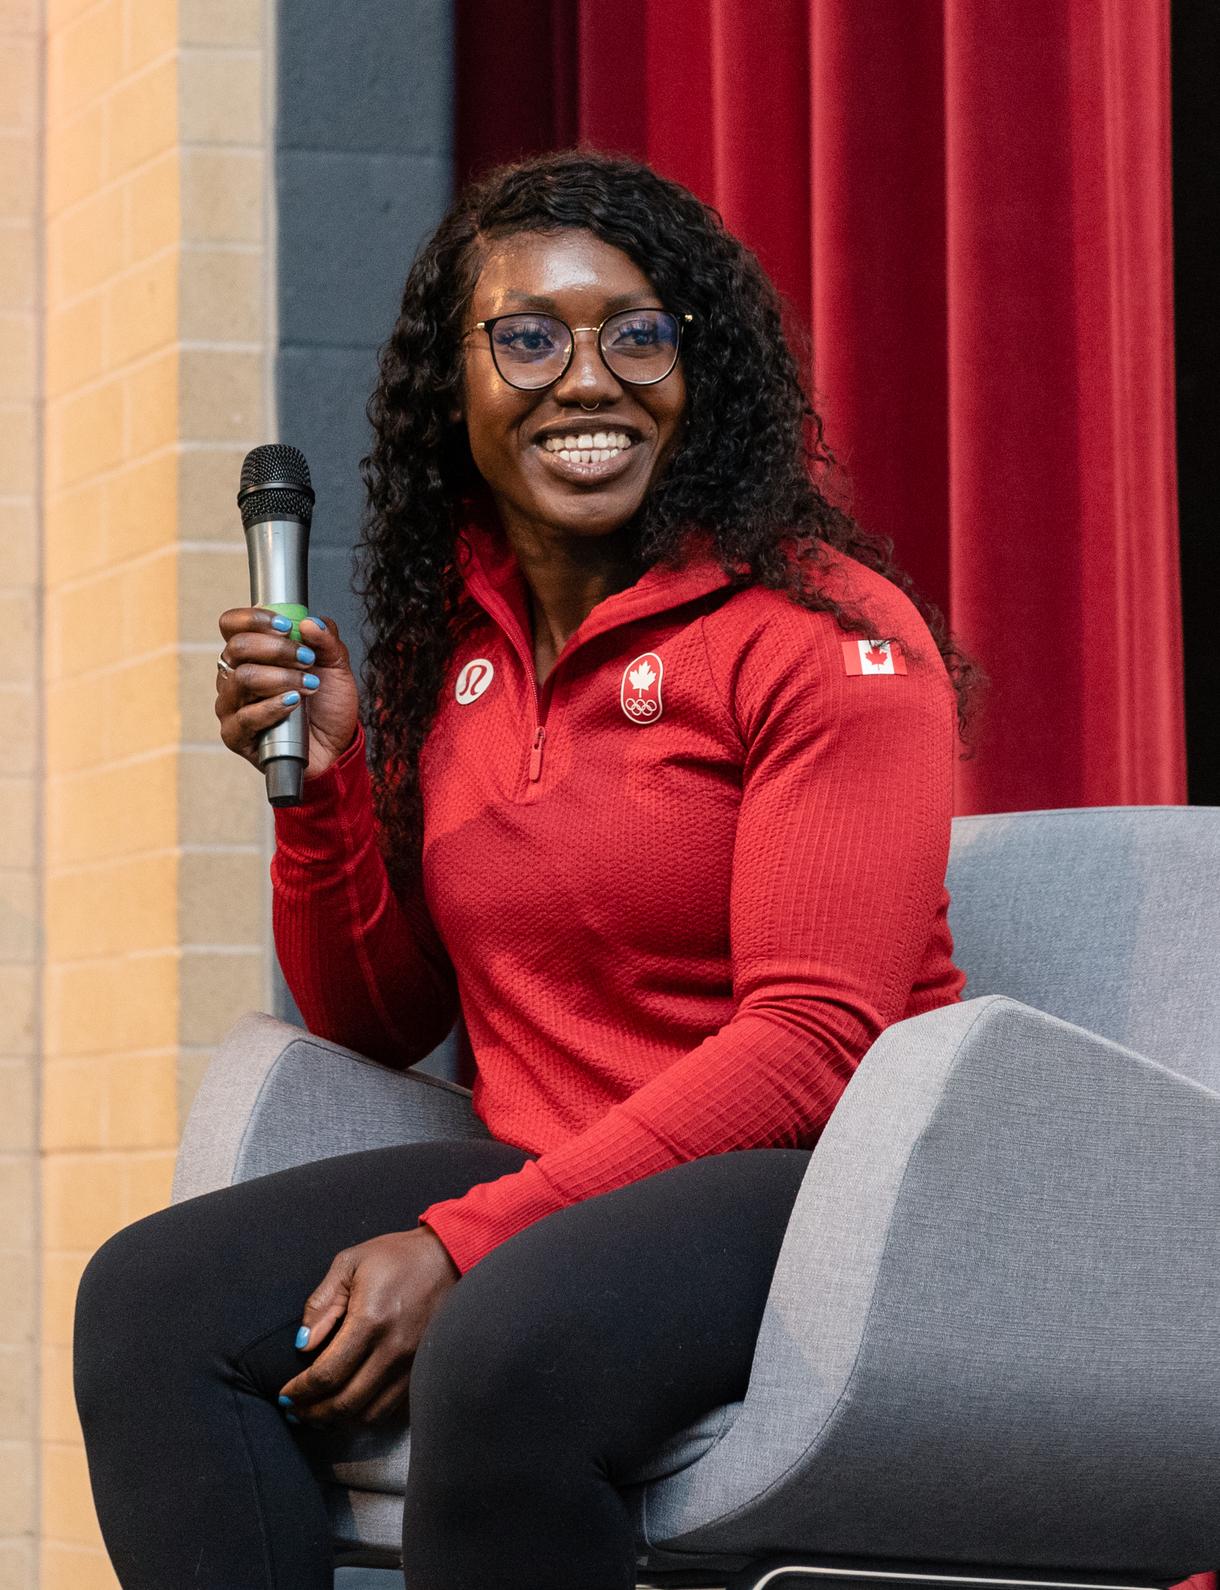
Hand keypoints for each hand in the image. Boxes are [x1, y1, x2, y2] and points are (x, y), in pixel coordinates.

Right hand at [215, 607, 361, 780]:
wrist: (336, 746)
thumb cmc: (328, 705)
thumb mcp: (336, 666)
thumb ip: (326, 640)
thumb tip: (309, 621)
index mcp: (251, 653)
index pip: (232, 625)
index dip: (254, 619)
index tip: (286, 626)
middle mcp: (234, 676)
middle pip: (237, 648)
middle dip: (277, 649)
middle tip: (306, 659)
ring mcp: (231, 705)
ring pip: (242, 679)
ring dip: (281, 678)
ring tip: (309, 685)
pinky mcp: (235, 735)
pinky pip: (245, 717)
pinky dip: (273, 707)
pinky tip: (293, 704)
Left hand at [278, 1227, 460, 1426]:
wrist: (449, 1257)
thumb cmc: (397, 1257)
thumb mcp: (350, 1263)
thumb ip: (322, 1303)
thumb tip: (303, 1343)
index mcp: (370, 1320)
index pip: (327, 1374)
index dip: (300, 1391)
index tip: (285, 1394)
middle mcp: (393, 1349)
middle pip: (345, 1403)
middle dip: (312, 1412)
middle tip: (294, 1410)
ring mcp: (411, 1363)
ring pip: (369, 1414)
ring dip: (338, 1420)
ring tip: (318, 1412)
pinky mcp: (422, 1369)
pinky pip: (391, 1408)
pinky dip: (366, 1414)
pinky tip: (350, 1405)